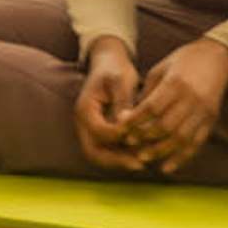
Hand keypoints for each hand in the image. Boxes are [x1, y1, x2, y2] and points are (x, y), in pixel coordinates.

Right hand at [73, 39, 147, 171]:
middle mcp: (83, 123)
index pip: (99, 131)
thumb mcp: (120, 81)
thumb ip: (122, 103)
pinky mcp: (100, 133)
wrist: (108, 63)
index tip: (139, 135)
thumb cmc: (115, 69)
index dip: (119, 136)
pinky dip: (121, 156)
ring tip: (143, 163)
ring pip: (100, 155)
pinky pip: (108, 151)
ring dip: (120, 162)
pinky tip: (141, 157)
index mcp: (85, 109)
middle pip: (94, 152)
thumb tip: (126, 124)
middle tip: (139, 164)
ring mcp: (90, 130)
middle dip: (116, 160)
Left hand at [117, 37, 227, 173]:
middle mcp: (191, 98)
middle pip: (165, 126)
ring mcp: (203, 111)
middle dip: (146, 138)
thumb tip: (130, 117)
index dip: (136, 121)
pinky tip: (167, 167)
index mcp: (176, 83)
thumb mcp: (161, 69)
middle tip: (130, 145)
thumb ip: (147, 93)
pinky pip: (196, 143)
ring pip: (181, 138)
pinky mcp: (211, 119)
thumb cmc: (184, 60)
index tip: (122, 129)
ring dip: (161, 151)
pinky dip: (181, 158)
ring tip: (144, 158)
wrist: (218, 56)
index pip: (152, 108)